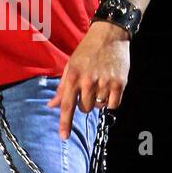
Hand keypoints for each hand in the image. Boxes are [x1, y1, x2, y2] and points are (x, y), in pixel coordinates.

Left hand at [46, 21, 129, 139]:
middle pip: (84, 109)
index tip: (63, 137)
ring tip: (100, 83)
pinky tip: (109, 89)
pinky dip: (111, 101)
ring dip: (99, 100)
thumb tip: (51, 105)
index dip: (64, 123)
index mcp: (73, 77)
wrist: (109, 35)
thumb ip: (62, 88)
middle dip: (85, 104)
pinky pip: (113, 105)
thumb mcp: (70, 66)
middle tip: (88, 89)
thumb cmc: (87, 50)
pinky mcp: (119, 83)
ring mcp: (105, 83)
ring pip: (99, 107)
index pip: (67, 106)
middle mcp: (88, 81)